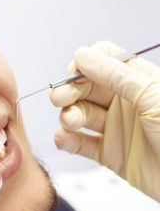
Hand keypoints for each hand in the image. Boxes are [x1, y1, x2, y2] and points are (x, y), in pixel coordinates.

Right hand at [51, 40, 159, 201]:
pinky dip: (67, 141)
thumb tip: (84, 56)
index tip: (73, 75)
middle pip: (86, 87)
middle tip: (60, 99)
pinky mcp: (110, 154)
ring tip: (70, 123)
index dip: (84, 65)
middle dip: (69, 91)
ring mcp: (116, 128)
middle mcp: (126, 102)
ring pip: (80, 115)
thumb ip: (117, 75)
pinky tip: (64, 139)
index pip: (104, 61)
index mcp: (140, 81)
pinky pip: (81, 144)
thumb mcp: (153, 97)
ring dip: (68, 116)